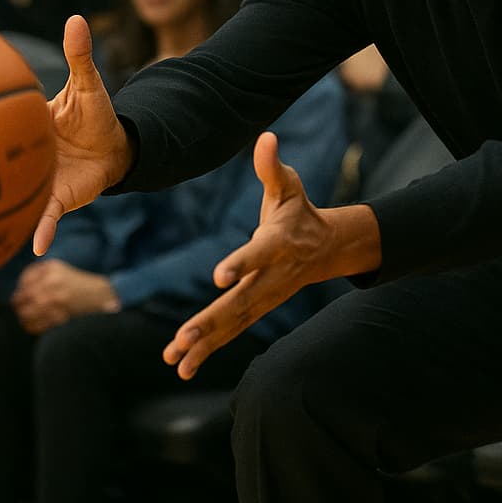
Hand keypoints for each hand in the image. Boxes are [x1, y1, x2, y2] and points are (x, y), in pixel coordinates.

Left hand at [11, 258, 120, 334]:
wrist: (101, 295)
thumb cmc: (78, 284)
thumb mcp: (59, 270)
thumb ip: (38, 275)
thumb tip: (17, 294)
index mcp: (51, 267)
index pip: (25, 280)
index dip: (20, 290)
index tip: (20, 297)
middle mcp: (52, 281)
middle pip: (23, 297)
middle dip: (19, 306)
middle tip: (20, 311)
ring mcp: (57, 297)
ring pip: (28, 312)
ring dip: (24, 318)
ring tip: (25, 320)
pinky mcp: (61, 314)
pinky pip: (38, 324)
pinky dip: (33, 327)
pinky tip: (33, 327)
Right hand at [33, 16, 133, 254]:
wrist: (117, 148)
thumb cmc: (96, 116)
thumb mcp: (87, 85)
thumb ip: (78, 56)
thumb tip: (76, 18)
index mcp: (22, 129)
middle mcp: (20, 159)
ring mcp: (36, 181)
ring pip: (9, 198)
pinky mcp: (59, 198)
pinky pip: (48, 215)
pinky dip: (43, 229)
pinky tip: (35, 246)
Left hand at [163, 133, 381, 379]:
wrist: (326, 248)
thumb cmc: (299, 211)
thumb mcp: (289, 186)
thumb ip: (273, 166)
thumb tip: (266, 137)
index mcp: (278, 243)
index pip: (257, 253)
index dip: (239, 263)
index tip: (218, 276)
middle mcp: (271, 276)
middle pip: (239, 301)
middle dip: (210, 320)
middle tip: (183, 337)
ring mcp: (264, 297)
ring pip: (233, 323)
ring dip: (204, 342)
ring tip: (176, 359)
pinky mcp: (256, 309)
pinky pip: (231, 331)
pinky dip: (208, 348)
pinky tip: (183, 365)